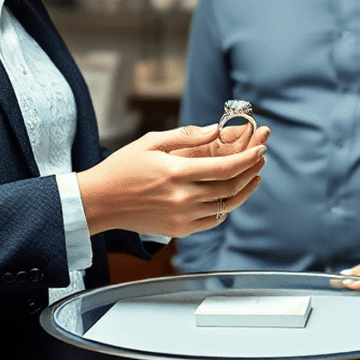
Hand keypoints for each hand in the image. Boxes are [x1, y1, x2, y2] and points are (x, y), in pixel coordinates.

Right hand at [77, 123, 267, 238]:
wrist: (99, 202)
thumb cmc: (121, 169)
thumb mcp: (150, 142)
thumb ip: (186, 135)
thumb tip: (216, 129)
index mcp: (176, 173)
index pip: (225, 168)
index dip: (247, 158)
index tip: (260, 149)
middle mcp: (182, 198)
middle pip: (230, 187)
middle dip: (251, 171)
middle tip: (260, 158)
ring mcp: (182, 217)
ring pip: (226, 206)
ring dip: (245, 190)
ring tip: (254, 176)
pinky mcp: (180, 230)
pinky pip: (213, 220)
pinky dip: (227, 207)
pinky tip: (231, 194)